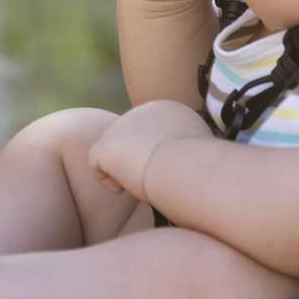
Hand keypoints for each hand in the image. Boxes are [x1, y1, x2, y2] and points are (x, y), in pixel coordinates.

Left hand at [88, 101, 210, 199]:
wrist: (186, 168)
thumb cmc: (201, 168)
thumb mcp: (202, 150)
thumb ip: (189, 148)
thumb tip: (189, 160)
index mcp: (169, 110)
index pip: (152, 132)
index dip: (155, 153)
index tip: (167, 171)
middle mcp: (143, 110)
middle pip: (132, 139)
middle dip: (137, 160)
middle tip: (152, 180)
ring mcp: (121, 125)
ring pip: (115, 150)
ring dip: (125, 170)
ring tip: (140, 184)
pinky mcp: (105, 144)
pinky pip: (96, 163)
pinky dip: (108, 179)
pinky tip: (124, 189)